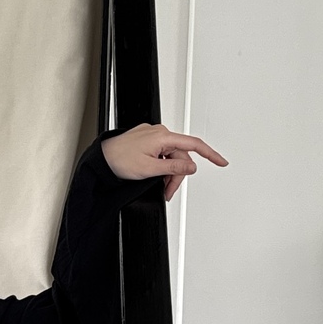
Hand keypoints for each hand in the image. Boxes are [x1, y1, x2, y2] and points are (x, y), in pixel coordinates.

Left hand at [100, 123, 226, 203]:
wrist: (101, 159)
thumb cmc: (118, 160)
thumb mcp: (149, 169)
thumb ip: (173, 168)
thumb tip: (191, 167)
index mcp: (162, 136)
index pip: (194, 145)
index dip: (210, 154)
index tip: (221, 161)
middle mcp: (159, 132)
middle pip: (180, 156)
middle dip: (176, 175)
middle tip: (168, 191)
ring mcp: (153, 136)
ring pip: (171, 157)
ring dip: (168, 173)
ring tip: (159, 186)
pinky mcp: (147, 140)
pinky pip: (162, 153)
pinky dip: (162, 166)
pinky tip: (154, 175)